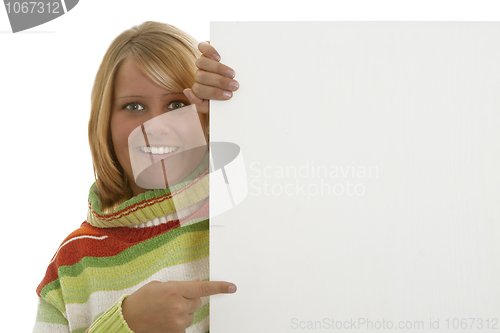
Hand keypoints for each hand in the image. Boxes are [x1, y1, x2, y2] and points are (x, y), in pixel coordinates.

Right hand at [122, 279, 236, 332]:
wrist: (128, 320)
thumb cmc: (142, 300)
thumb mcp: (161, 285)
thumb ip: (181, 285)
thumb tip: (197, 284)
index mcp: (175, 290)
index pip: (203, 288)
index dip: (219, 287)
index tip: (232, 287)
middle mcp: (179, 305)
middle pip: (198, 301)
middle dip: (190, 299)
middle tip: (173, 300)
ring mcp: (178, 320)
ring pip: (192, 313)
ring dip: (184, 311)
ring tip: (166, 310)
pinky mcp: (177, 331)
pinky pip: (185, 324)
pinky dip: (179, 321)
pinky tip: (166, 319)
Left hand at [183, 41, 238, 113]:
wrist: (237, 80)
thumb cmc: (225, 97)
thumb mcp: (214, 106)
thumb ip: (200, 104)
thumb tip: (187, 91)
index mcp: (199, 88)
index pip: (198, 90)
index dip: (214, 92)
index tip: (229, 95)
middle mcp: (199, 74)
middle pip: (201, 76)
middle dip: (220, 82)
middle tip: (234, 85)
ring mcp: (202, 61)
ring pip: (201, 62)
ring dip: (218, 69)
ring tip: (232, 74)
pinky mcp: (207, 49)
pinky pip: (202, 47)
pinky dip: (210, 51)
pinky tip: (219, 57)